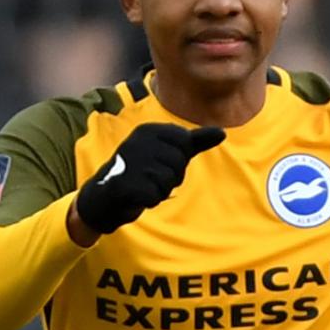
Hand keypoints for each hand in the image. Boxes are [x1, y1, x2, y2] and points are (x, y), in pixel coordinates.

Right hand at [71, 122, 224, 239]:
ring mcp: (131, 161)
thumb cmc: (143, 171)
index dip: (178, 158)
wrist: (106, 195)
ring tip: (143, 184)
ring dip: (161, 189)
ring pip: (170, 180)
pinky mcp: (126, 183)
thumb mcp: (169, 152)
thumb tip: (222, 132)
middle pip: (179, 163)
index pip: (185, 143)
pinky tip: (137, 195)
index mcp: (149, 130)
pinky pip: (157, 195)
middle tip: (150, 176)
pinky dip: (151, 199)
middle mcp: (138, 141)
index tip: (161, 160)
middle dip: (171, 176)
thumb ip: (195, 142)